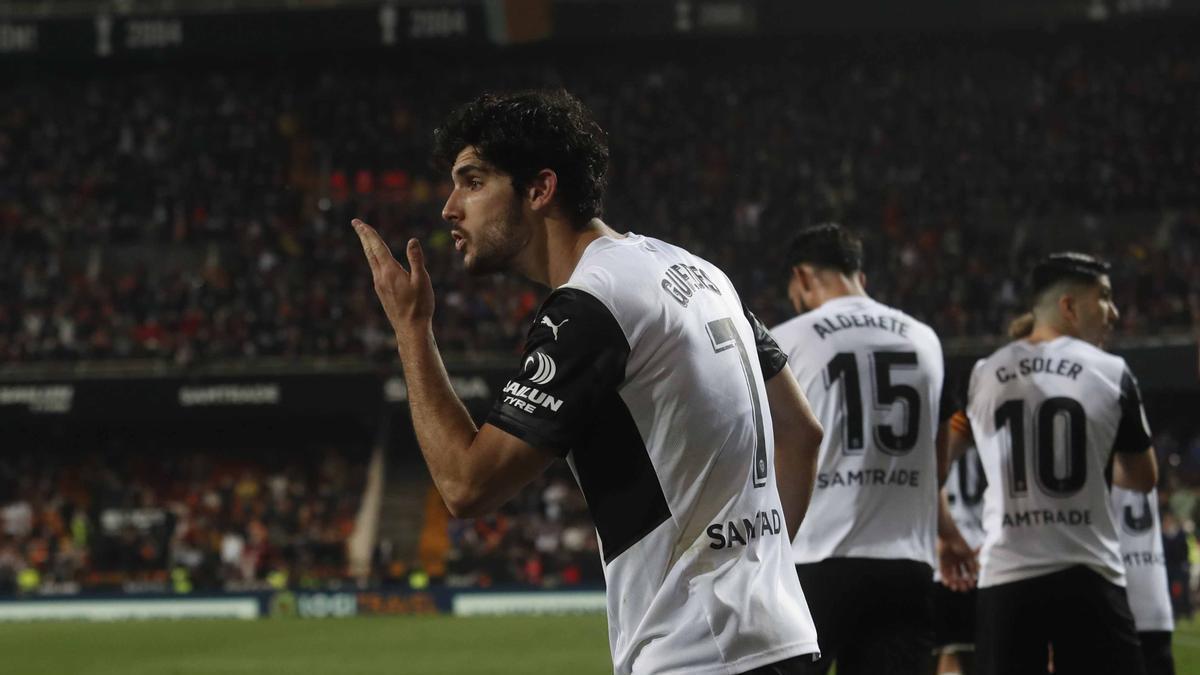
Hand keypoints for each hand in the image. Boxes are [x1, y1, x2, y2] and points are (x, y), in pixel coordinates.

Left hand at [352, 218, 434, 335]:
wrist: (410, 329)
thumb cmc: (419, 306)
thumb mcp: (422, 280)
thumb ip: (416, 259)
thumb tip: (412, 240)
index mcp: (390, 271)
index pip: (377, 247)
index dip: (368, 233)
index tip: (359, 222)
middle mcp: (380, 277)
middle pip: (369, 251)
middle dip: (363, 236)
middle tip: (356, 223)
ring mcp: (379, 285)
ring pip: (371, 260)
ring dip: (368, 246)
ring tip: (365, 237)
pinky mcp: (382, 291)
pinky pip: (375, 269)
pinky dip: (373, 258)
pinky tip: (376, 259)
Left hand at [937, 531, 978, 591]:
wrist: (948, 536)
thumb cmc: (960, 544)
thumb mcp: (969, 555)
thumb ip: (973, 565)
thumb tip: (976, 576)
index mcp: (964, 559)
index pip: (968, 571)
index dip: (970, 578)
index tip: (972, 585)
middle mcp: (956, 561)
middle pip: (959, 574)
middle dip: (962, 582)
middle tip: (964, 589)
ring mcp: (948, 561)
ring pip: (951, 574)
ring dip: (953, 582)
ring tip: (956, 588)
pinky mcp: (941, 561)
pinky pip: (943, 572)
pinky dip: (945, 578)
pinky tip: (948, 583)